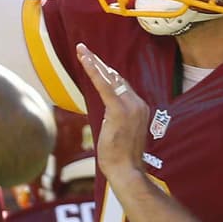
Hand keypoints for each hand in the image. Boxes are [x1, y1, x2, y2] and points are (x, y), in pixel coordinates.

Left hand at [76, 43, 151, 179]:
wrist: (127, 170)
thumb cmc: (121, 158)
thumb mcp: (121, 133)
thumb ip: (117, 119)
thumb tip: (108, 115)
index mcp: (140, 108)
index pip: (123, 86)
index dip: (109, 74)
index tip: (99, 64)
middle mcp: (138, 103)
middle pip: (116, 78)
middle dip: (100, 64)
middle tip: (85, 51)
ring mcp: (131, 106)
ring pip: (109, 78)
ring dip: (94, 62)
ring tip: (82, 50)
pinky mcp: (118, 110)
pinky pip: (103, 85)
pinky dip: (93, 70)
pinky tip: (84, 59)